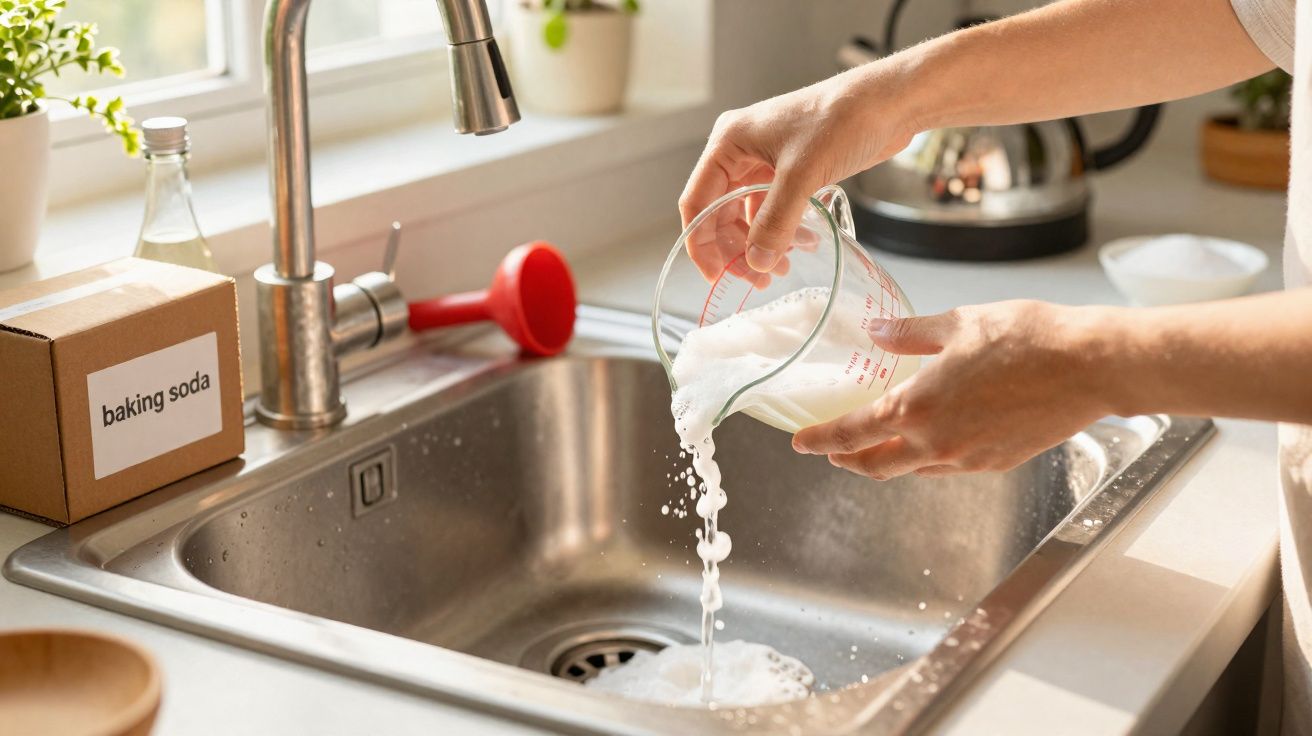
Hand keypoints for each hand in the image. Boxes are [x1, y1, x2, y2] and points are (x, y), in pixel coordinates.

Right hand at [679, 64, 917, 274]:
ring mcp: (766, 161)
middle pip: (720, 212)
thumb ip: (775, 221)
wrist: (888, 103)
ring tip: (779, 269)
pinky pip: (773, 210)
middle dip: (735, 248)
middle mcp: (741, 152)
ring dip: (759, 243)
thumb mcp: (802, 175)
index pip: (696, 201)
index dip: (702, 242)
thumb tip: (756, 262)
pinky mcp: (791, 170)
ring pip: (747, 214)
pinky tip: (799, 247)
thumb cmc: (843, 120)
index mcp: (729, 142)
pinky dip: (780, 231)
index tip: (716, 275)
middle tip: (755, 279)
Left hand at [791, 301, 1113, 478]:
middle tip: (831, 451)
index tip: (800, 443)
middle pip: (875, 466)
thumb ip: (908, 333)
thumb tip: (875, 331)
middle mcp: (937, 443)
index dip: (820, 439)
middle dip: (847, 460)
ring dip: (887, 460)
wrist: (1091, 367)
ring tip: (878, 444)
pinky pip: (947, 467)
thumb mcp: (958, 323)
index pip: (851, 433)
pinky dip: (927, 458)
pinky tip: (930, 440)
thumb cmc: (1028, 338)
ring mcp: (968, 459)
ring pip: (912, 469)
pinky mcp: (997, 463)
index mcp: (917, 408)